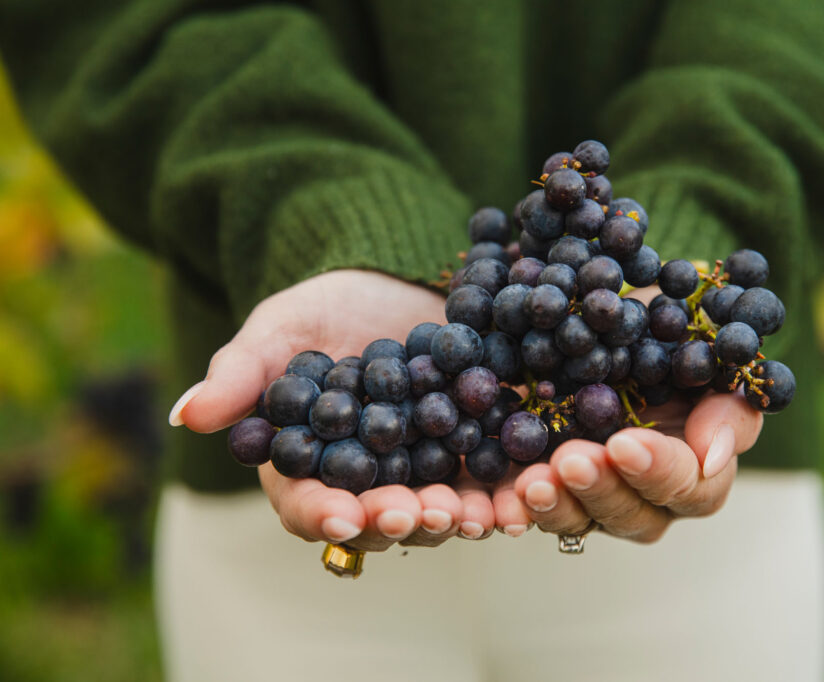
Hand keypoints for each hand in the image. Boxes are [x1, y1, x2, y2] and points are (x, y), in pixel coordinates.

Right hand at [169, 270, 504, 550]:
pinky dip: (504, 490)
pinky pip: (489, 478)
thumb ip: (242, 373)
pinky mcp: (473, 447)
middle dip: (399, 521)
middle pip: (380, 519)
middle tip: (418, 513)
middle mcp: (369, 480)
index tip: (343, 516)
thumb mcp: (279, 329)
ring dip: (457, 517)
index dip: (324, 515)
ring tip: (475, 513)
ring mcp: (424, 469)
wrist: (395, 283)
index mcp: (311, 465)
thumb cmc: (324, 308)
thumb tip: (191, 413)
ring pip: (438, 508)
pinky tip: (523, 492)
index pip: (309, 504)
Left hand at [514, 285, 764, 542]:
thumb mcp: (701, 353)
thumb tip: (710, 457)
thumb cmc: (659, 333)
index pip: (689, 489)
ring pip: (574, 522)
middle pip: (630, 516)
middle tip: (570, 461)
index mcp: (690, 466)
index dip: (659, 471)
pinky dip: (500, 513)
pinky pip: (518, 513)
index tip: (624, 443)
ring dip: (552, 506)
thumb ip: (726, 402)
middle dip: (599, 491)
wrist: (594, 314)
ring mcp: (585, 497)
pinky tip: (481, 511)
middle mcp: (640, 494)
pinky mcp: (534, 487)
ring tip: (529, 482)